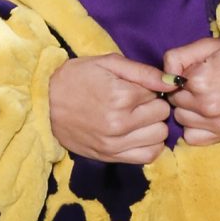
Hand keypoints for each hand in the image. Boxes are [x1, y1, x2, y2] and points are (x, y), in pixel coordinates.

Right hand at [47, 54, 170, 163]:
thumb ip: (144, 72)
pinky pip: (147, 156)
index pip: (159, 95)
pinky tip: (137, 135)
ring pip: (159, 138)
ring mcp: (114, 144)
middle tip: (136, 103)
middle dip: (153, 107)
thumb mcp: (108, 64)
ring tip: (136, 119)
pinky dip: (148, 145)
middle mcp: (120, 124)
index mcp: (121, 96)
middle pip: (162, 116)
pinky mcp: (110, 157)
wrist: (45, 102)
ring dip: (153, 127)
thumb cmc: (77, 77)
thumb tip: (174, 82)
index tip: (134, 89)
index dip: (149, 90)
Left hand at [164, 37, 219, 145]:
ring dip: (189, 111)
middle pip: (175, 103)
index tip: (194, 75)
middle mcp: (205, 105)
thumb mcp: (208, 47)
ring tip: (206, 101)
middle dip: (183, 94)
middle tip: (201, 87)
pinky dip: (194, 129)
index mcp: (199, 81)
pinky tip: (206, 118)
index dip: (180, 79)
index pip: (170, 85)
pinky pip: (191, 137)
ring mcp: (214, 123)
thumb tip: (163, 76)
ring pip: (181, 119)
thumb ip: (178, 57)